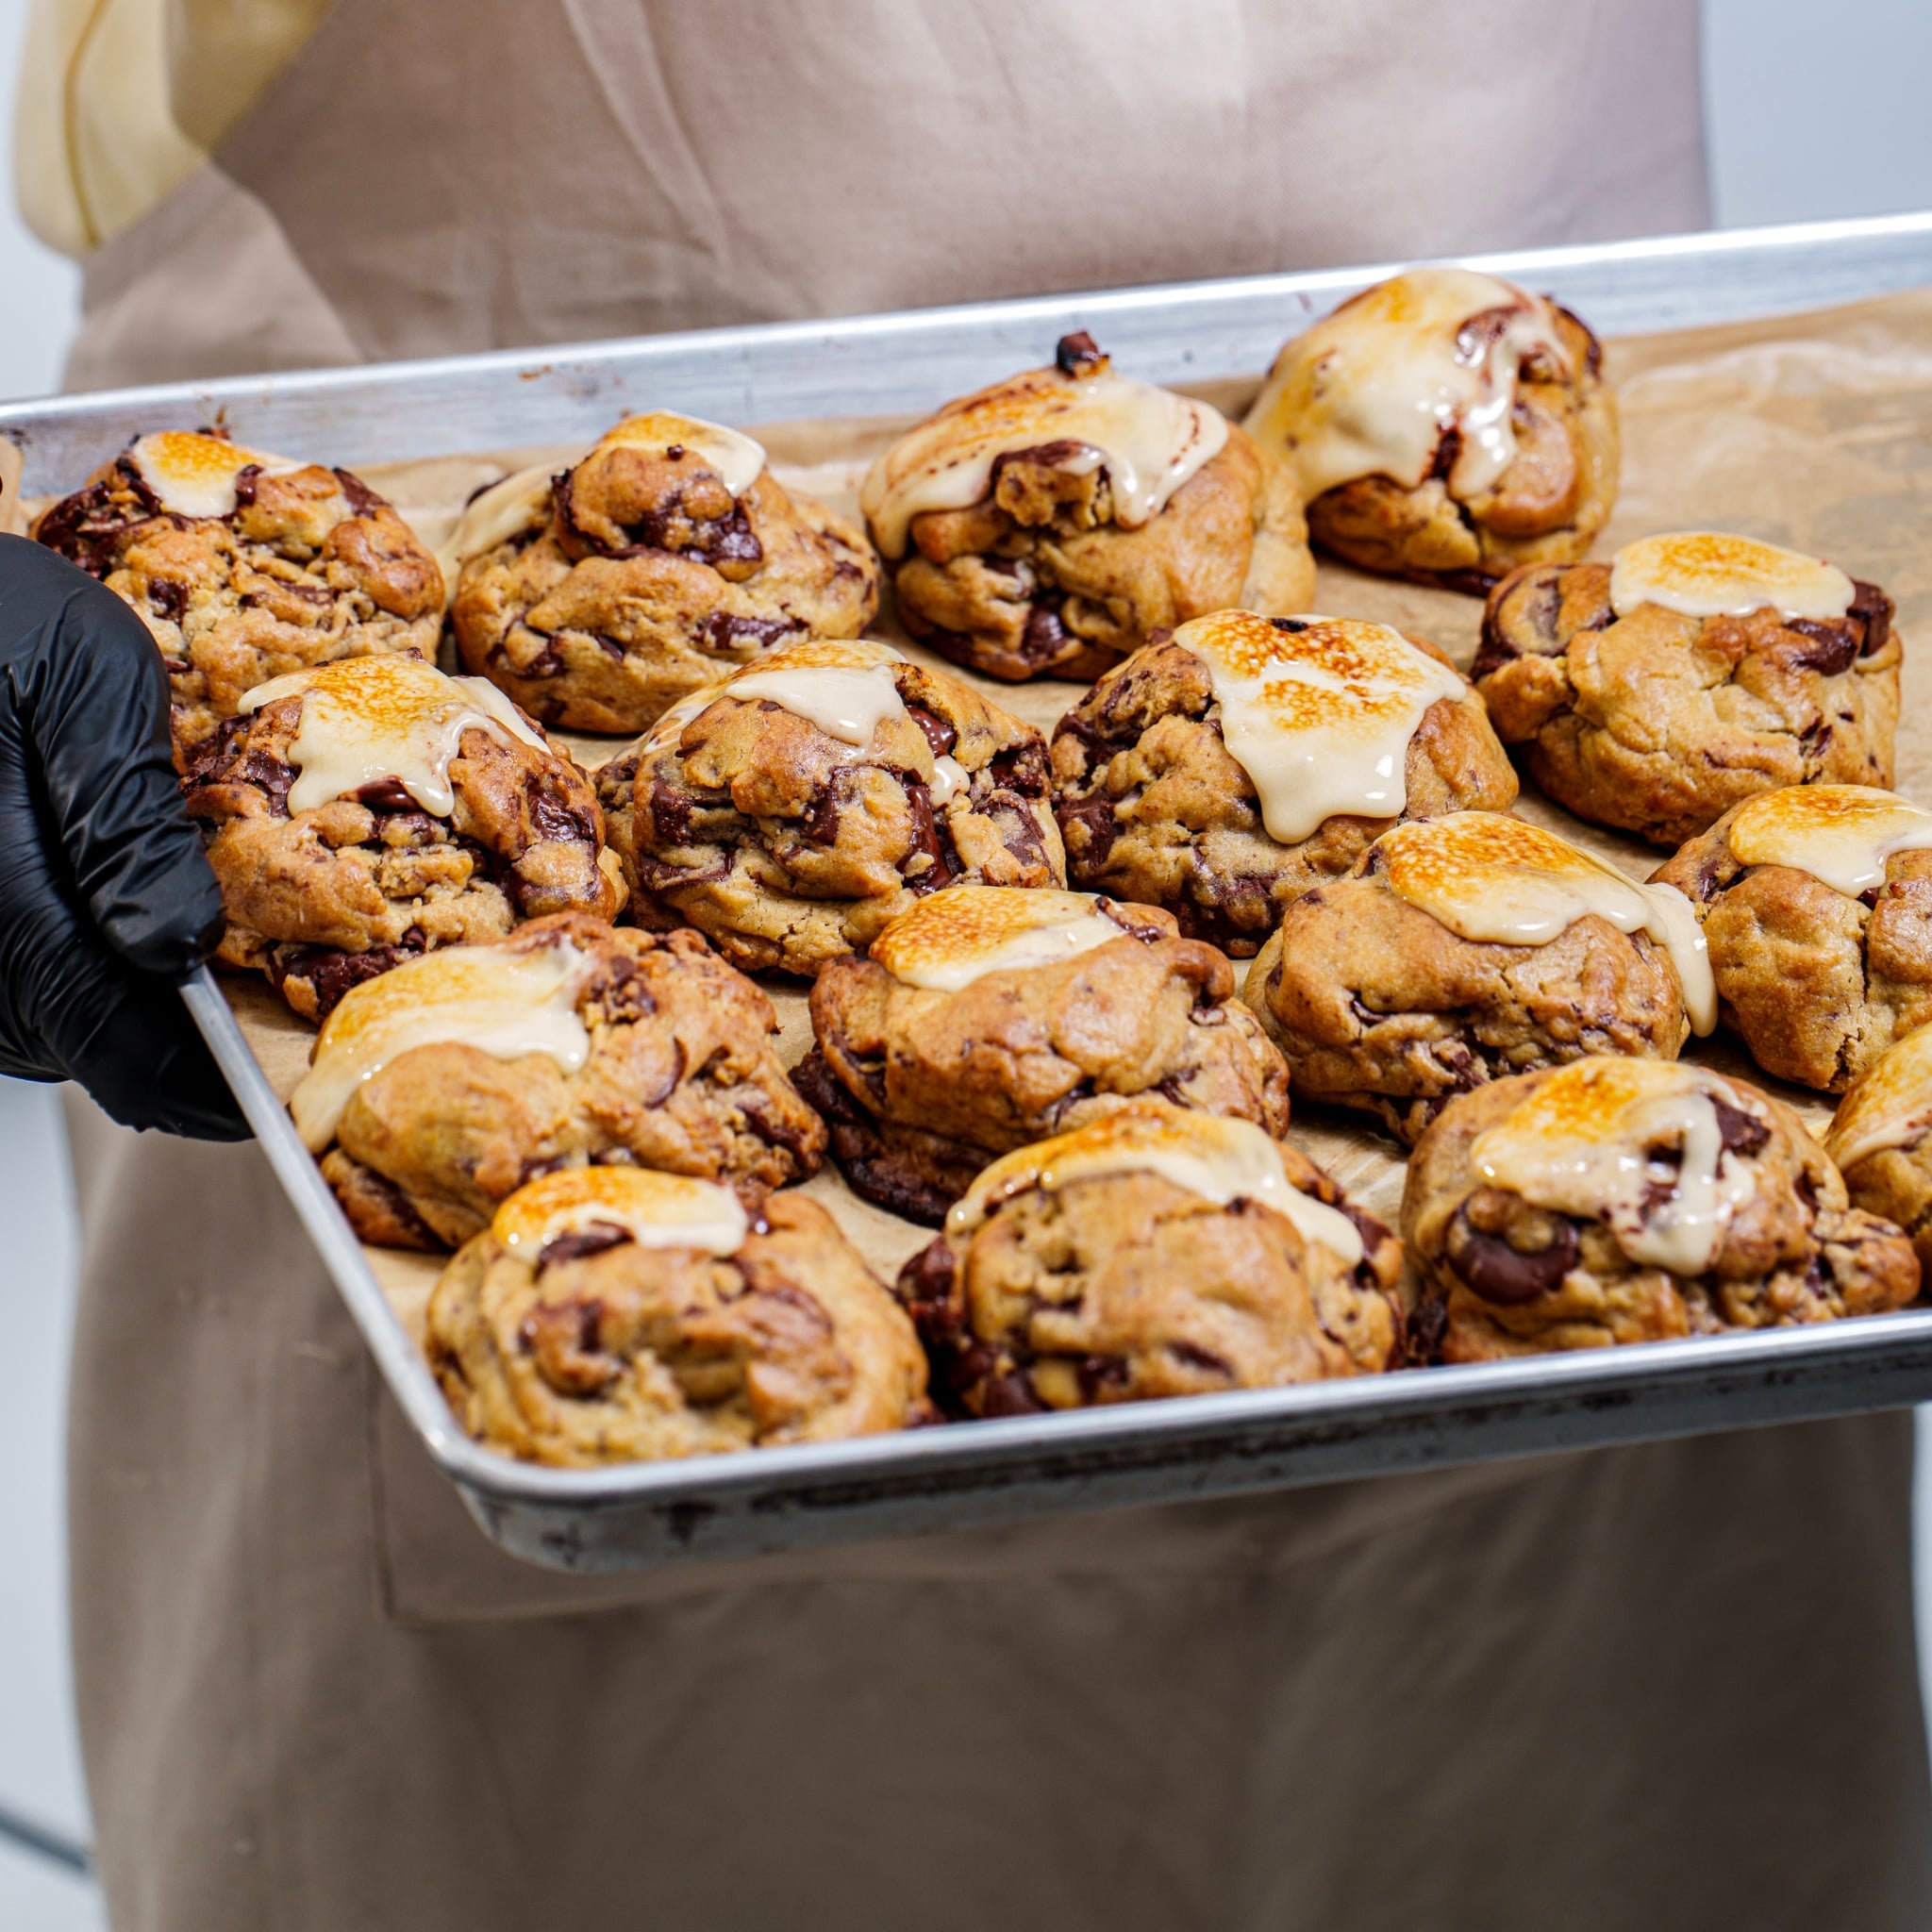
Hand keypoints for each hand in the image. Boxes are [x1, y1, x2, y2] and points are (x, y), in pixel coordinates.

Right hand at [0, 535, 246, 1137]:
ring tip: (203, 985)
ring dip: (119, 1015)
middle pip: (69, 1039)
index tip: (262, 1105)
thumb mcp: (79, 682)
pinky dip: (73, 978)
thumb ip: (125, 820)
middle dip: (167, 1047)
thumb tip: (173, 946)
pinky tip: (127, 937)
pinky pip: (13, 987)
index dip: (189, 1080)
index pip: (98, 1026)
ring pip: (35, 1023)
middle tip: (264, 1038)